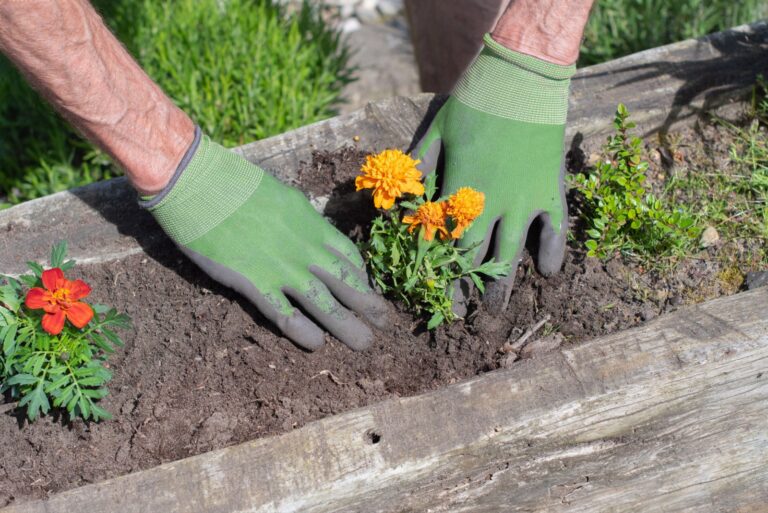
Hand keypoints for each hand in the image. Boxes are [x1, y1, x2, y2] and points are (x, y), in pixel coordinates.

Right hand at [142, 129, 388, 350]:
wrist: (199, 183)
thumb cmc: (234, 183)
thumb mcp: (281, 196)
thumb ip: (298, 218)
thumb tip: (308, 229)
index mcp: (311, 224)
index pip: (348, 258)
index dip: (362, 278)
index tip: (366, 291)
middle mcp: (305, 248)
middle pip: (346, 283)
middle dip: (369, 305)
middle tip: (384, 323)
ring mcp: (282, 268)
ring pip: (325, 303)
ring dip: (347, 326)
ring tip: (364, 343)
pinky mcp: (254, 283)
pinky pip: (285, 315)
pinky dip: (303, 332)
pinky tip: (315, 344)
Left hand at [414, 35, 574, 314]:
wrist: (523, 77)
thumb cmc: (475, 101)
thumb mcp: (436, 130)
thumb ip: (418, 168)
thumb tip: (398, 200)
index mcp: (459, 192)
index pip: (443, 243)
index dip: (435, 272)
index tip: (429, 296)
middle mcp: (492, 204)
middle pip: (475, 258)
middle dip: (464, 291)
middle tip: (460, 321)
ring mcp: (525, 200)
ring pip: (512, 253)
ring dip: (502, 287)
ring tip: (496, 313)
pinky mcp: (552, 191)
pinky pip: (554, 229)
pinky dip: (552, 251)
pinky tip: (549, 273)